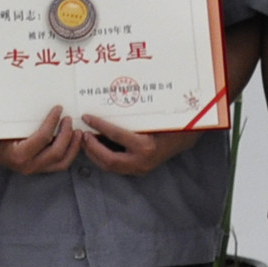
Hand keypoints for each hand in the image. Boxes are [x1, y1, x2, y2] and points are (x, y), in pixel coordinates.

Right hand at [0, 110, 82, 176]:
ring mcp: (33, 169)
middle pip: (57, 152)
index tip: (58, 109)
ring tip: (78, 132)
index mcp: (18, 155)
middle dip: (66, 135)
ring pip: (61, 162)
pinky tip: (72, 140)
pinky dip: (68, 152)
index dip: (53, 122)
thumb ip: (14, 118)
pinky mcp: (37, 168)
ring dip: (72, 147)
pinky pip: (58, 163)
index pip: (42, 138)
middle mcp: (27, 166)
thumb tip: (27, 95)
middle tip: (69, 119)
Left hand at [75, 116, 197, 177]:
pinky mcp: (137, 170)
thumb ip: (134, 113)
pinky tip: (94, 146)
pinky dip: (101, 157)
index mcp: (146, 147)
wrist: (185, 138)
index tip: (87, 117)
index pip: (116, 136)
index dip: (99, 125)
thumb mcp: (153, 117)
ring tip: (84, 139)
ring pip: (109, 166)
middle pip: (108, 159)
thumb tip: (114, 96)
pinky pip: (114, 166)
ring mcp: (139, 169)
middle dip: (91, 147)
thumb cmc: (169, 123)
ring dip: (93, 153)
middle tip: (82, 133)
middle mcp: (142, 161)